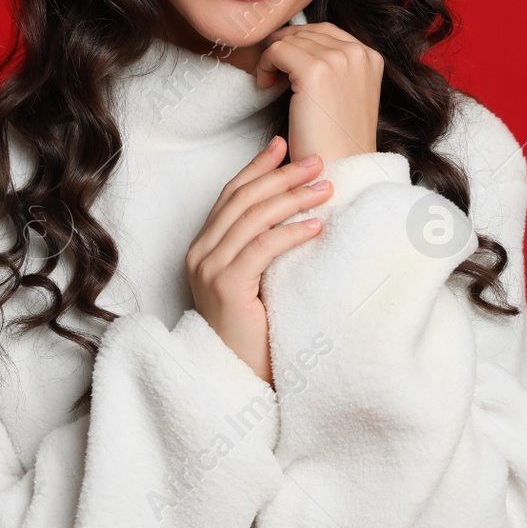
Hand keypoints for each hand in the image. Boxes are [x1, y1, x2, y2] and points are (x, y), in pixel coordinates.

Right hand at [185, 135, 329, 384]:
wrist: (239, 381)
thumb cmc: (255, 334)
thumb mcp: (257, 281)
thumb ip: (262, 248)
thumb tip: (299, 211)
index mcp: (204, 249)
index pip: (231, 195)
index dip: (257, 168)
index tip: (283, 146)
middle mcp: (200, 254)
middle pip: (242, 199)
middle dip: (281, 175)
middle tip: (317, 162)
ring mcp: (209, 270)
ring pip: (253, 218)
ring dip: (293, 198)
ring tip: (326, 189)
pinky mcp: (226, 287)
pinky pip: (262, 248)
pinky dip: (291, 232)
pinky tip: (316, 226)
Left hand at [254, 22, 382, 164]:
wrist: (340, 169)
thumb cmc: (337, 139)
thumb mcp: (346, 93)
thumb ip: (335, 66)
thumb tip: (299, 43)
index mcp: (370, 56)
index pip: (325, 31)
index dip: (299, 43)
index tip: (285, 64)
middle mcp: (358, 52)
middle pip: (306, 32)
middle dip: (285, 48)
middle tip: (272, 71)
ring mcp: (338, 59)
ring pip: (290, 40)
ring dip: (273, 58)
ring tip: (270, 82)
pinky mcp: (315, 71)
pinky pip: (276, 51)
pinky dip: (265, 65)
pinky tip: (266, 86)